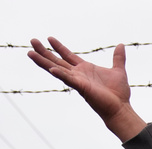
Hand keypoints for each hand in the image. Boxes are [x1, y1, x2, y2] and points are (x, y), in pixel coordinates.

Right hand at [28, 37, 146, 141]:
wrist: (121, 108)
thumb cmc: (118, 93)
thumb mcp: (118, 71)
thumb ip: (118, 58)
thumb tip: (121, 45)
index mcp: (85, 69)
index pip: (68, 55)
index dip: (59, 47)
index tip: (49, 38)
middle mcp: (78, 75)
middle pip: (57, 61)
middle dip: (44, 52)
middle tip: (32, 41)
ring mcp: (78, 81)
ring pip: (57, 69)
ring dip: (44, 62)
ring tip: (30, 53)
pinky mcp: (82, 88)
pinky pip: (69, 80)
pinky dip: (60, 74)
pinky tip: (51, 69)